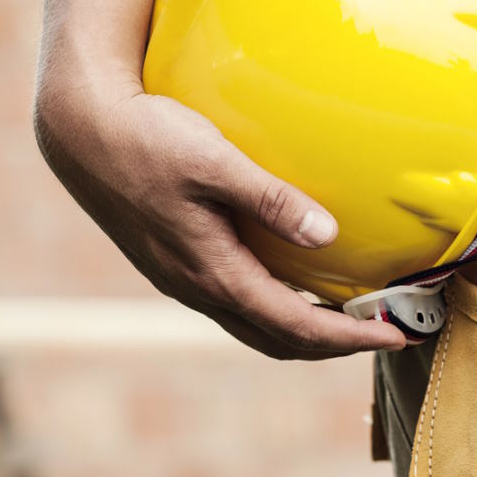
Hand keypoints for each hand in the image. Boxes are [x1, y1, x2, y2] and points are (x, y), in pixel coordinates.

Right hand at [34, 77, 407, 359]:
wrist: (79, 131)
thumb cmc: (146, 137)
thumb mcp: (213, 161)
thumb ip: (271, 199)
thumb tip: (328, 235)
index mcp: (212, 271)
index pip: (295, 326)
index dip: (350, 338)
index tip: (397, 334)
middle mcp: (196, 287)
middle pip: (277, 340)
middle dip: (334, 345)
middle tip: (386, 331)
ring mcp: (181, 277)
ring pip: (253, 325)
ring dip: (304, 329)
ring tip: (348, 315)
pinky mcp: (173, 260)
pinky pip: (234, 303)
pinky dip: (274, 307)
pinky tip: (293, 279)